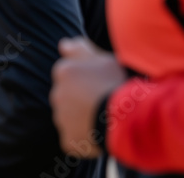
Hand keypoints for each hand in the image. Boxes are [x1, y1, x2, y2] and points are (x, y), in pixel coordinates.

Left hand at [50, 37, 125, 158]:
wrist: (127, 116)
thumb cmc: (119, 83)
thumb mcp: (104, 58)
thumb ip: (80, 49)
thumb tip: (63, 44)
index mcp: (63, 71)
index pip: (67, 74)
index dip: (85, 80)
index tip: (101, 84)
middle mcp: (57, 93)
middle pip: (66, 96)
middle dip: (81, 99)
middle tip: (104, 102)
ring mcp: (61, 118)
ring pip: (68, 118)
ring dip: (82, 118)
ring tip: (105, 118)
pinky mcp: (67, 140)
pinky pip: (73, 140)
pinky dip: (83, 139)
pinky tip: (100, 134)